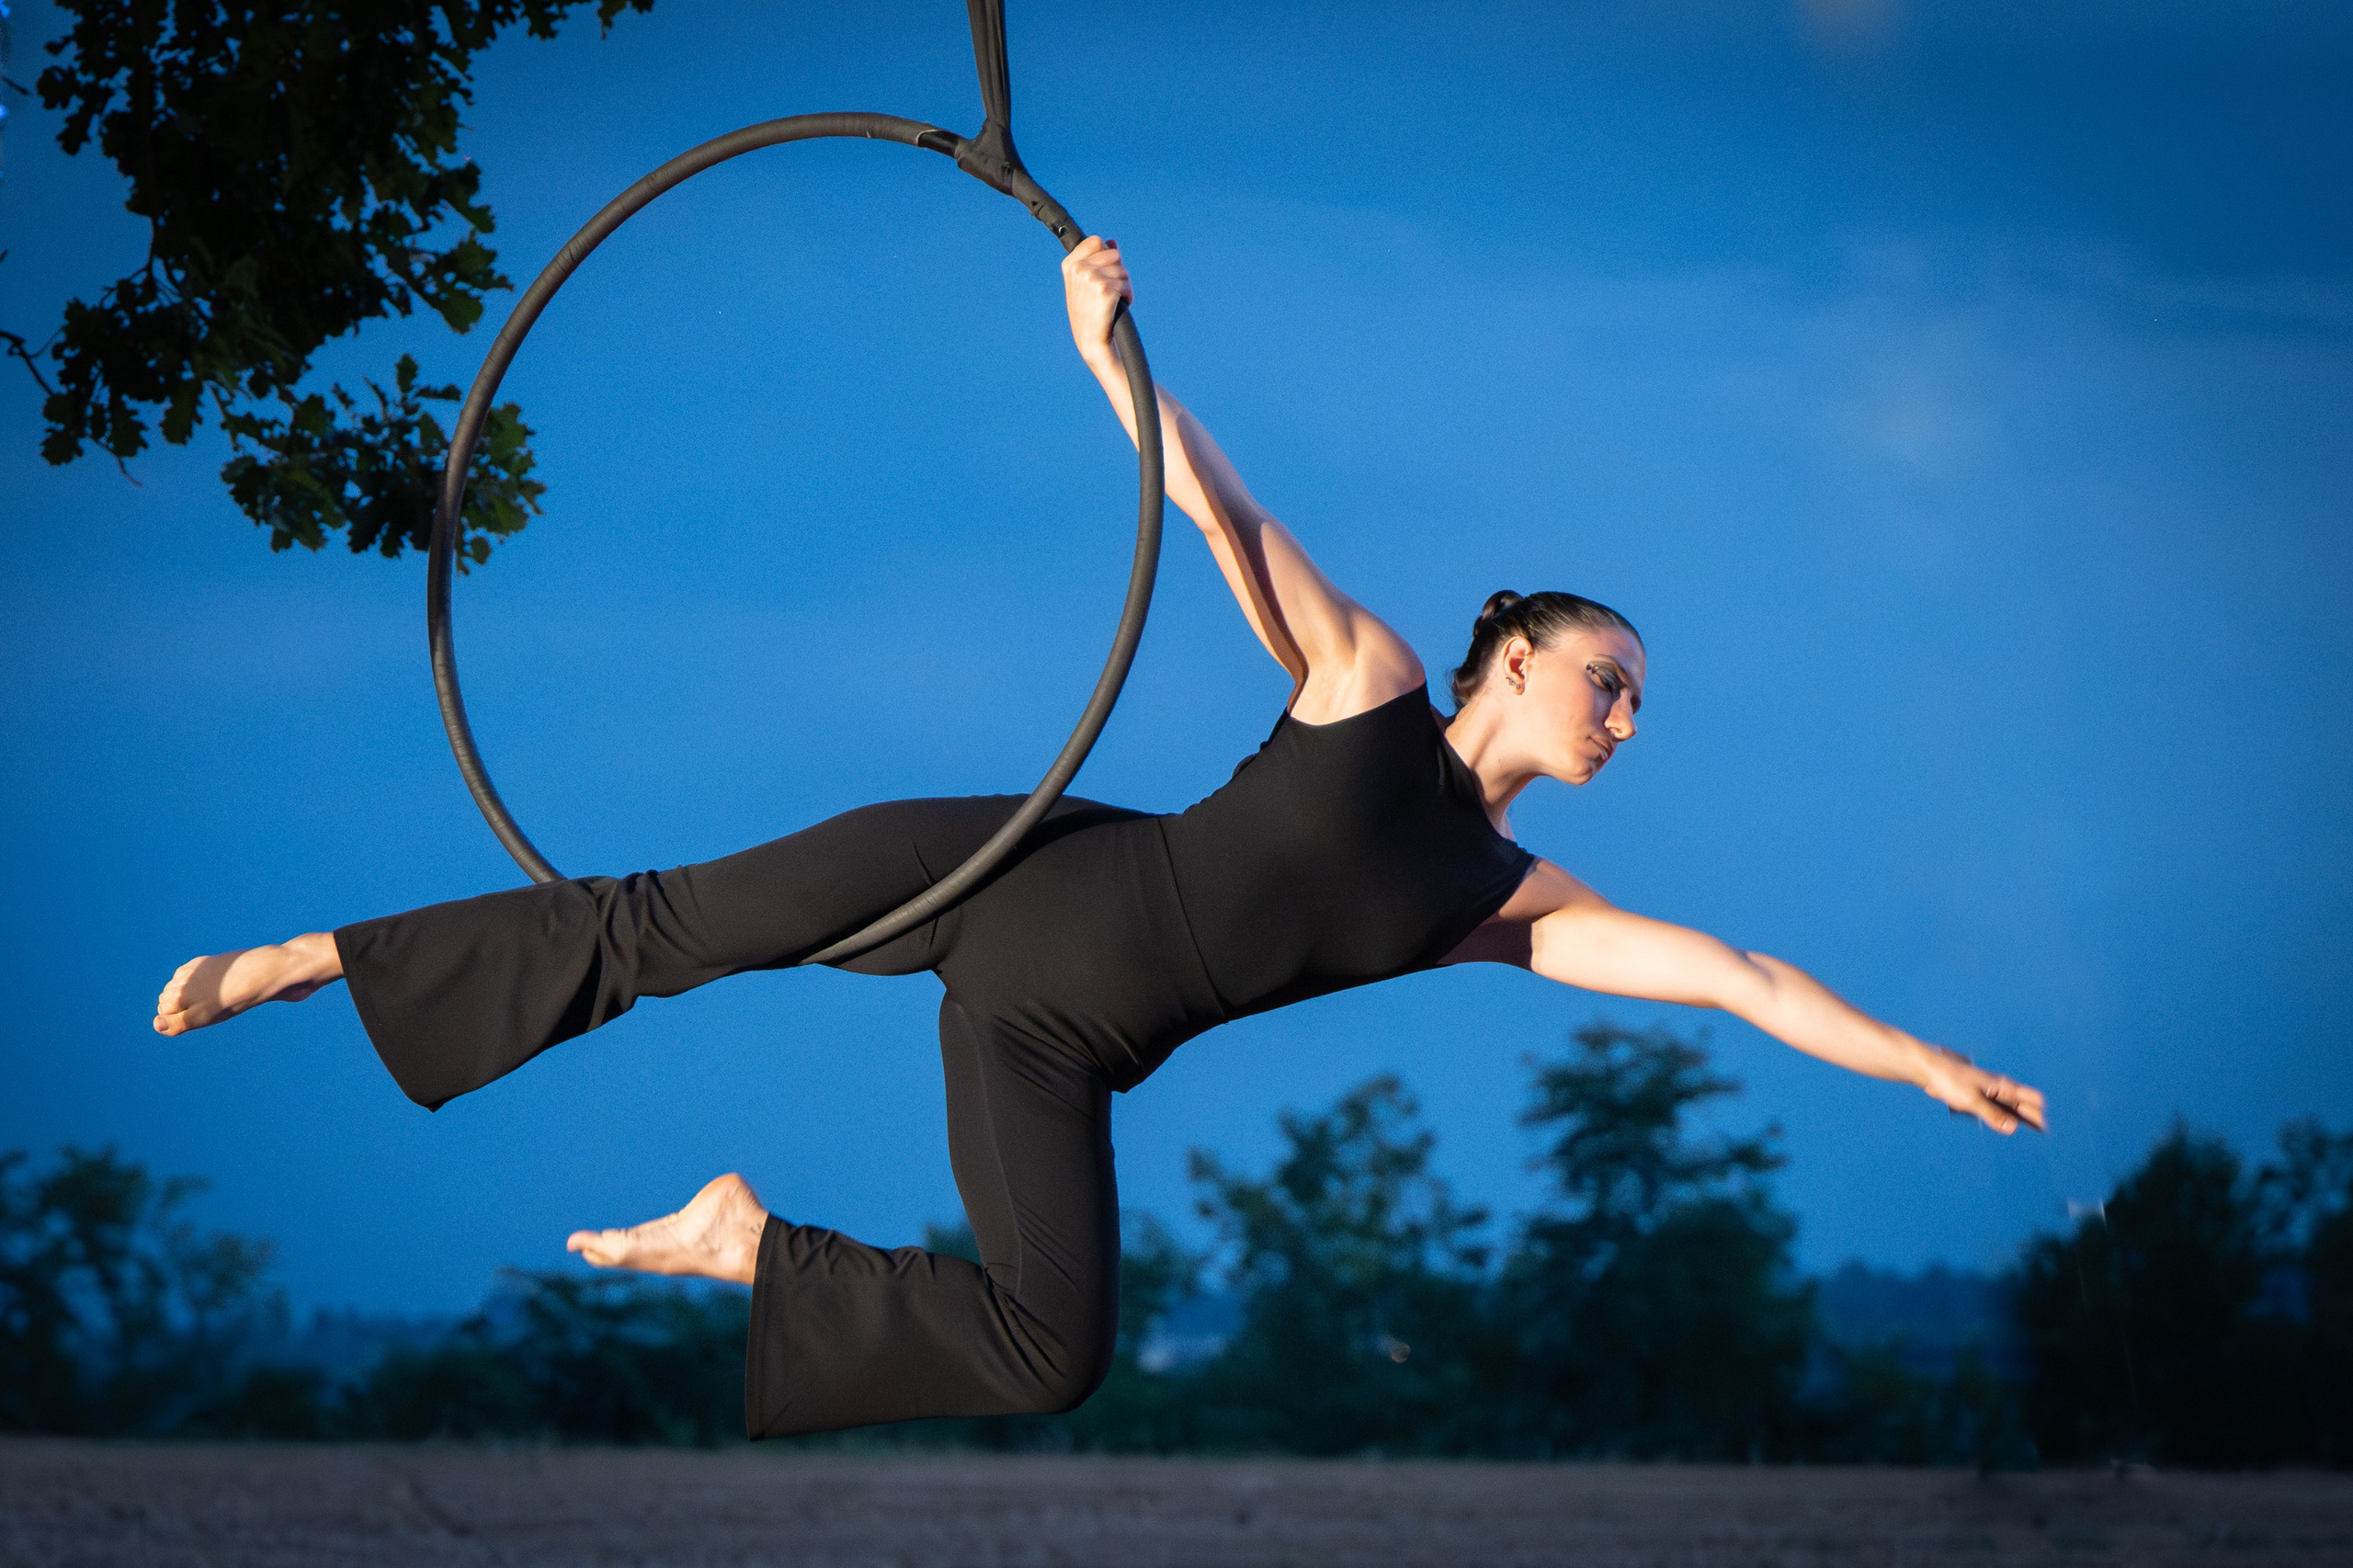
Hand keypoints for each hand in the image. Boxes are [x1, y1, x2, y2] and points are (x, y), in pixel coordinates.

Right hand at [1062, 235, 1130, 361]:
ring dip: (1123, 287)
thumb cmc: (1090, 315)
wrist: (1092, 342)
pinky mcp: (1105, 289)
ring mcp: (1091, 277)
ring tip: (1111, 303)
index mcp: (1070, 265)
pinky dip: (1127, 297)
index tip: (1100, 275)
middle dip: (1117, 273)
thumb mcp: (1088, 284)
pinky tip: (1116, 308)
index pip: (1096, 241)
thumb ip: (1098, 260)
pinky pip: (1126, 285)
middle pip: (1114, 254)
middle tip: (1107, 293)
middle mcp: (1078, 268)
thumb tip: (1111, 242)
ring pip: (1123, 271)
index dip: (1105, 257)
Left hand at [1920, 1047, 2045, 1134]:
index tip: (2043, 1133)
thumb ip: (1992, 1114)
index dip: (2040, 1115)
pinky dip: (2001, 1120)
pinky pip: (1996, 1110)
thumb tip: (2012, 1128)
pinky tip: (2001, 1130)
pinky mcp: (1979, 1097)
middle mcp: (2001, 1089)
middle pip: (2024, 1106)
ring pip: (2010, 1109)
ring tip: (2023, 1138)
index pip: (2034, 1099)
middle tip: (2036, 1140)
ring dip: (2015, 1121)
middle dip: (2030, 1120)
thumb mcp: (1972, 1100)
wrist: (1930, 1071)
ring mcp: (1990, 1093)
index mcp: (2004, 1086)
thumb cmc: (1950, 1080)